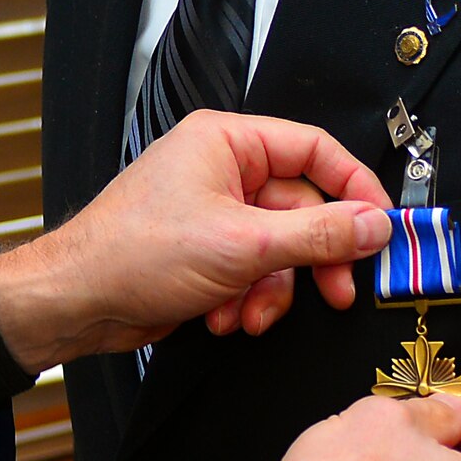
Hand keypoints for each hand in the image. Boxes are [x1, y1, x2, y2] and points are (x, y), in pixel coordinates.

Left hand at [0, 110, 391, 374]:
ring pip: (279, 249)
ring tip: (247, 314)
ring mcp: (211, 210)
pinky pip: (252, 271)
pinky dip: (246, 299)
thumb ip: (319, 234)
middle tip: (336, 294)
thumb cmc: (135, 254)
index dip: (356, 189)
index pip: (315, 149)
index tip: (383, 229)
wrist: (77, 301)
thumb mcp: (244, 245)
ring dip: (271, 290)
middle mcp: (220, 168)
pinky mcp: (204, 249)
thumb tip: (376, 225)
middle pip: (302, 208)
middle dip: (312, 259)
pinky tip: (222, 318)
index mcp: (227, 141)